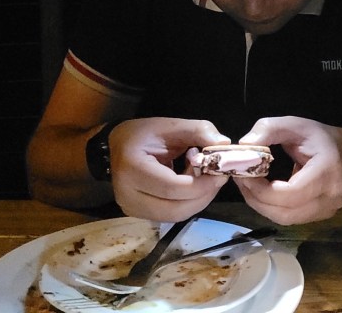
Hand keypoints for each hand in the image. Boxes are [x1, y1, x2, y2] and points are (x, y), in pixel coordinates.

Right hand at [108, 117, 230, 220]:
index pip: (172, 187)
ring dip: (197, 201)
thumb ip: (199, 131)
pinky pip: (170, 216)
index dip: (201, 184)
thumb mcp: (171, 125)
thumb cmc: (144, 134)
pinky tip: (190, 187)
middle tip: (217, 179)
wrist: (116, 146)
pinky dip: (187, 203)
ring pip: (175, 216)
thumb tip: (224, 144)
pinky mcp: (137, 214)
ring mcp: (131, 208)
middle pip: (175, 209)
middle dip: (203, 196)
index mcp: (132, 168)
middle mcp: (127, 194)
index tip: (220, 173)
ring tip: (203, 180)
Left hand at [235, 116, 341, 224]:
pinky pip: (291, 219)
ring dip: (261, 206)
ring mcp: (327, 210)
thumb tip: (244, 146)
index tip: (245, 176)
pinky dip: (272, 208)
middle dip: (257, 199)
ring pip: (286, 219)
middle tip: (241, 181)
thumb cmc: (320, 138)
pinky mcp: (320, 216)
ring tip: (249, 186)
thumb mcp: (294, 124)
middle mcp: (330, 196)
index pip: (292, 193)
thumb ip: (268, 129)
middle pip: (286, 212)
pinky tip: (263, 193)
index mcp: (327, 171)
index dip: (264, 190)